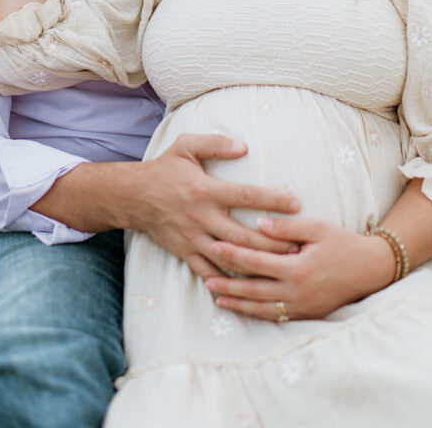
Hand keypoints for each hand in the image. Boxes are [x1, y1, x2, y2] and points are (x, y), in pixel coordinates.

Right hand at [131, 134, 301, 279]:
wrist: (132, 196)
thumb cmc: (164, 168)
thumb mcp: (186, 145)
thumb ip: (215, 143)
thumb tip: (244, 147)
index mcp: (205, 190)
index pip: (245, 195)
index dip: (272, 200)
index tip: (296, 203)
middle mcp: (201, 216)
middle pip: (243, 235)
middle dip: (272, 243)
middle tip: (298, 247)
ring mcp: (193, 237)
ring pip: (229, 258)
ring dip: (256, 265)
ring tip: (280, 268)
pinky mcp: (184, 252)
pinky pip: (208, 272)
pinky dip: (227, 282)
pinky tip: (247, 288)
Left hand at [204, 216, 394, 319]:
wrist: (370, 269)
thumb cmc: (342, 243)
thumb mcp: (316, 228)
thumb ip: (285, 228)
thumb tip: (257, 224)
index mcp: (297, 269)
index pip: (256, 262)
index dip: (232, 255)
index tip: (214, 247)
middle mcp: (296, 292)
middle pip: (253, 290)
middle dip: (227, 285)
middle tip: (205, 279)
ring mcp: (301, 307)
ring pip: (261, 308)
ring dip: (237, 304)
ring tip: (217, 297)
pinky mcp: (306, 314)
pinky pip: (275, 316)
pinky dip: (256, 313)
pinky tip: (243, 309)